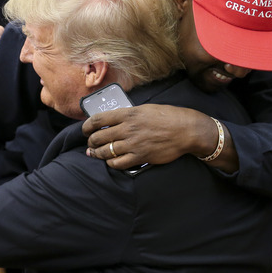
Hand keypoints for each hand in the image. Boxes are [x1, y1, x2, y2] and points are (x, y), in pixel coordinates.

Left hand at [82, 104, 205, 168]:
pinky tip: (111, 161)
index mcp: (128, 113)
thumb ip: (130, 115)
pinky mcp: (140, 157)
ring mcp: (133, 144)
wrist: (186, 130)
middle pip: (99, 137)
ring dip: (97, 154)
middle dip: (91, 142)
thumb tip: (116, 120)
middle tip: (90, 144)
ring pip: (106, 151)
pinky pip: (118, 163)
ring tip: (95, 154)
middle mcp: (128, 128)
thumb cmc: (169, 117)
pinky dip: (111, 163)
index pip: (98, 119)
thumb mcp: (146, 109)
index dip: (87, 126)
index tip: (85, 130)